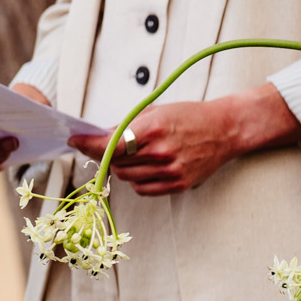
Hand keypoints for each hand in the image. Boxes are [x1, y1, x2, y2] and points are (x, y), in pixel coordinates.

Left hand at [70, 85, 300, 195]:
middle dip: (105, 155)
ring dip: (121, 167)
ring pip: (126, 176)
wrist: (226, 129)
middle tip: (106, 147)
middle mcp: (162, 152)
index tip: (75, 141)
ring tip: (134, 154)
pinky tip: (144, 167)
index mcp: (154, 129)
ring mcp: (171, 171)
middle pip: (115, 162)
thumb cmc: (189, 116)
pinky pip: (143, 189)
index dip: (88, 145)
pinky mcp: (178, 184)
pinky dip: (137, 180)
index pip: (111, 144)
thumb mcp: (155, 111)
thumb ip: (125, 126)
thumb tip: (96, 137)